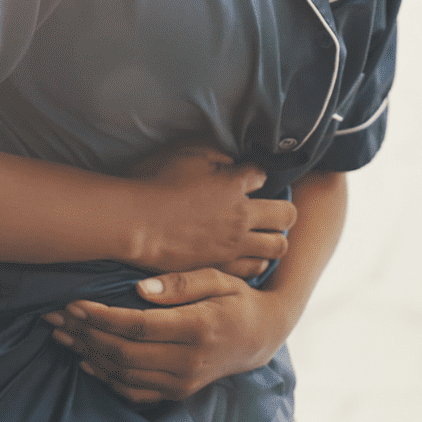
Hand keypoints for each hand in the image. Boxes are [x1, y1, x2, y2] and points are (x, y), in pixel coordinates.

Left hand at [43, 268, 285, 404]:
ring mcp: (184, 382)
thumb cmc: (236, 298)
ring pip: (125, 375)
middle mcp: (190, 361)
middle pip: (125, 353)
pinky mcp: (179, 392)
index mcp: (199, 327)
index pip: (139, 326)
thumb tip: (138, 289)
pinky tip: (87, 361)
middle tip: (56, 318)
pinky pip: (136, 392)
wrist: (261, 336)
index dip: (102, 316)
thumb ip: (181, 282)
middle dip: (86, 335)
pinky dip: (107, 379)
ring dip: (89, 356)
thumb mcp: (217, 278)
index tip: (74, 303)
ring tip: (62, 336)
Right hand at [125, 145, 294, 274]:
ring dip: (274, 238)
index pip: (264, 175)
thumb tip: (232, 160)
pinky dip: (256, 260)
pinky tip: (246, 254)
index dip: (255, 175)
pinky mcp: (222, 266)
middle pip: (286, 213)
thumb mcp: (184, 153)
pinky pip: (255, 268)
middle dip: (282, 210)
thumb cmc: (154, 184)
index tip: (247, 178)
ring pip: (278, 245)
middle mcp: (241, 216)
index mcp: (234, 184)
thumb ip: (215, 152)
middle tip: (268, 210)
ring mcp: (234, 245)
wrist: (135, 223)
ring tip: (262, 235)